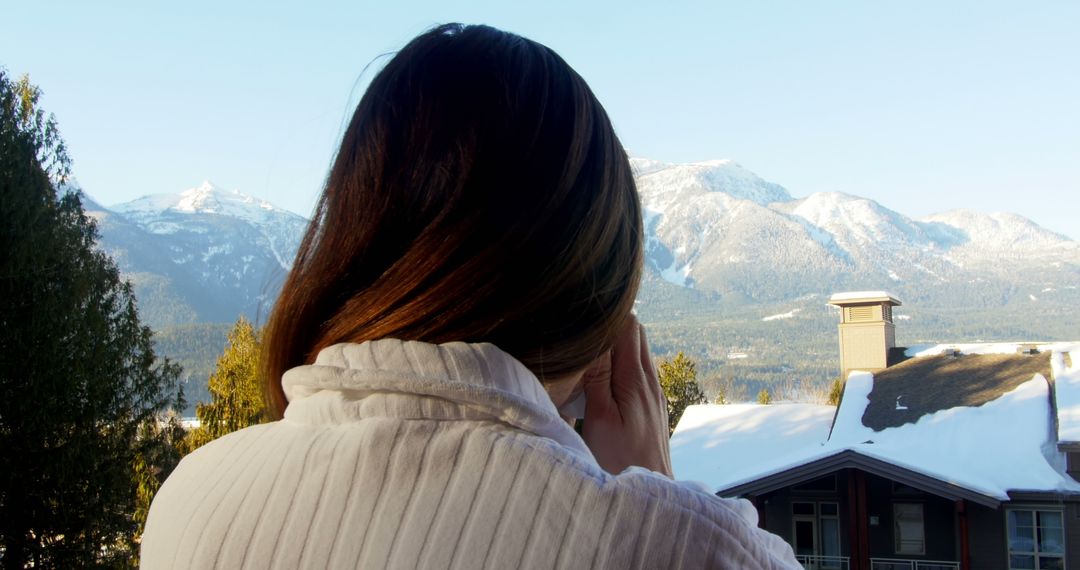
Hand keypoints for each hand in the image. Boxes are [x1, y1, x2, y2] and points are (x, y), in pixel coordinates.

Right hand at [580, 314, 672, 476]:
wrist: (651, 493)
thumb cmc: (621, 460)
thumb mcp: (600, 417)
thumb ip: (597, 376)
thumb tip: (595, 337)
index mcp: (635, 378)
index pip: (628, 325)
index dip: (606, 317)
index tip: (583, 320)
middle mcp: (650, 380)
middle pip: (635, 333)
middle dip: (610, 327)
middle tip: (582, 336)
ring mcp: (654, 394)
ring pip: (637, 353)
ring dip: (615, 348)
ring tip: (589, 357)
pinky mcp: (652, 407)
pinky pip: (638, 373)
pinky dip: (621, 367)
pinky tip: (604, 381)